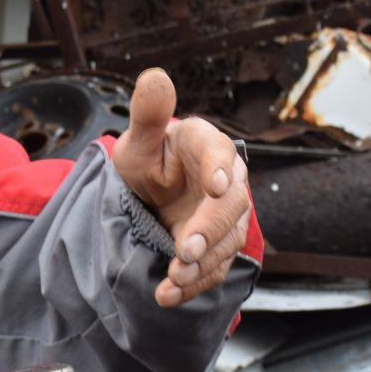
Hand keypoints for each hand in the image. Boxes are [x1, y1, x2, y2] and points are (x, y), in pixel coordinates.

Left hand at [111, 68, 251, 307]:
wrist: (151, 195)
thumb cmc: (149, 159)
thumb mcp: (139, 140)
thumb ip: (147, 113)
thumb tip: (154, 75)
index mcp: (207, 145)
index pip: (221, 153)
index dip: (220, 168)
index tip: (215, 186)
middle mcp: (225, 182)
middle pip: (231, 206)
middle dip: (210, 230)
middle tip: (186, 250)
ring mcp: (225, 218)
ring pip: (226, 242)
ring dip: (202, 264)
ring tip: (172, 279)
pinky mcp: (217, 248)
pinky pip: (214, 269)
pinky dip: (194, 285)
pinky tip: (168, 296)